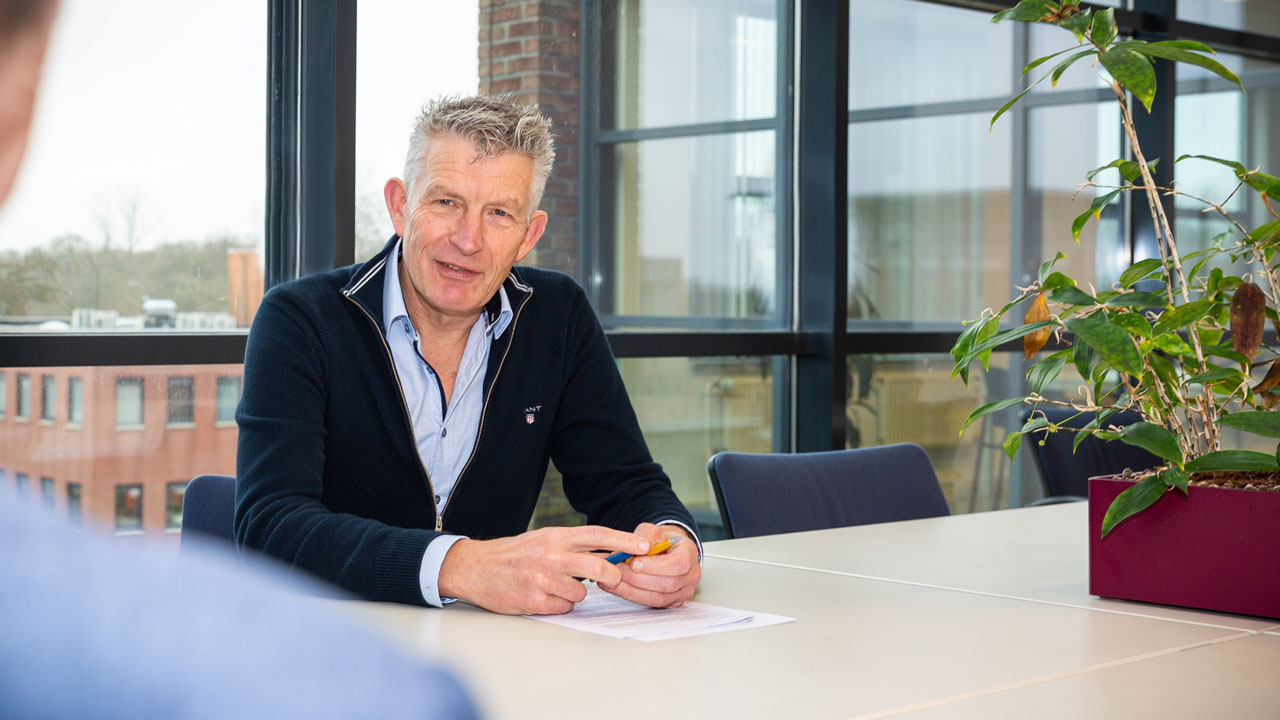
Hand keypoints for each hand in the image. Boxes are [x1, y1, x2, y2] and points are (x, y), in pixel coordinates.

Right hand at [437, 525, 650, 614]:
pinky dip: (558, 606)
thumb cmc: (513, 555)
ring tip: (555, 587)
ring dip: (575, 594)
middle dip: (612, 576)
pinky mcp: (534, 600)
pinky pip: (564, 608)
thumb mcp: (542, 539)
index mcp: (555, 536)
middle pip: (598, 566)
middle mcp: (551, 555)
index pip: (598, 535)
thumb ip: (571, 545)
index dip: (624, 540)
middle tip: (613, 580)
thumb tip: (608, 552)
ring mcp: (543, 578)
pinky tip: (542, 597)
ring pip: (582, 593)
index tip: (645, 546)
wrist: (474, 568)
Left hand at [602, 523, 700, 607]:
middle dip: (638, 579)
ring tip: (614, 580)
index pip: (677, 564)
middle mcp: (690, 575)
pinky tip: (619, 588)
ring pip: (658, 598)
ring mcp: (683, 591)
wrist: (669, 550)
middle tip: (618, 571)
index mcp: (689, 554)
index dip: (655, 566)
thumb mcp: (653, 531)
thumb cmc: (663, 540)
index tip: (635, 563)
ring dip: (632, 590)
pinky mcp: (672, 602)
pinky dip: (633, 596)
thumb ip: (642, 539)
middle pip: (666, 584)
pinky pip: (652, 604)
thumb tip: (627, 549)